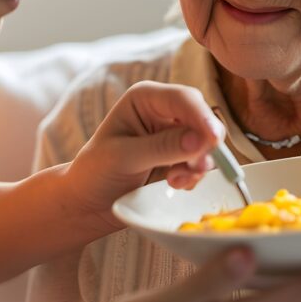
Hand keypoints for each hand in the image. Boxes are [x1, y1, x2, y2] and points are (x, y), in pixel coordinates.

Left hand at [66, 82, 224, 228]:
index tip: (214, 139)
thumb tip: (200, 140)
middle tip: (197, 167)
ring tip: (176, 181)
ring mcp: (173, 135)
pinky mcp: (179, 158)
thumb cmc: (95, 172)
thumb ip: (162, 148)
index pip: (183, 99)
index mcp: (145, 98)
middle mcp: (163, 111)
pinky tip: (174, 184)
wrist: (87, 203)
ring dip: (198, 163)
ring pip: (205, 142)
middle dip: (204, 143)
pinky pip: (201, 162)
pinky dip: (194, 175)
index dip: (202, 117)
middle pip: (201, 117)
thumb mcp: (124, 157)